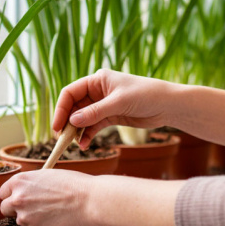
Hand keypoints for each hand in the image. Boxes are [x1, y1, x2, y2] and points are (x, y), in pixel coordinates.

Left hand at [0, 169, 93, 225]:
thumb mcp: (48, 176)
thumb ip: (32, 185)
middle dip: (15, 210)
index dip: (12, 196)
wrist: (89, 201)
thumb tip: (26, 192)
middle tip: (33, 209)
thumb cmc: (74, 185)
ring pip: (22, 221)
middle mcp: (17, 199)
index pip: (3, 192)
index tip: (19, 199)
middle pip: (5, 209)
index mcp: (19, 181)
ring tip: (54, 213)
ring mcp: (24, 217)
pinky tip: (57, 222)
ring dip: (33, 219)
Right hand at [53, 69, 176, 147]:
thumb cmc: (145, 95)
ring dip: (77, 131)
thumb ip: (95, 112)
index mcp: (97, 80)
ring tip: (74, 144)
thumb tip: (72, 121)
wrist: (167, 105)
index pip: (70, 93)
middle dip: (67, 122)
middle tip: (62, 139)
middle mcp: (97, 91)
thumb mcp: (118, 103)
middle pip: (74, 107)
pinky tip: (84, 145)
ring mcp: (103, 105)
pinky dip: (87, 135)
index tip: (57, 126)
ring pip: (82, 119)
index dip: (61, 109)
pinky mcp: (110, 117)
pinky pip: (93, 126)